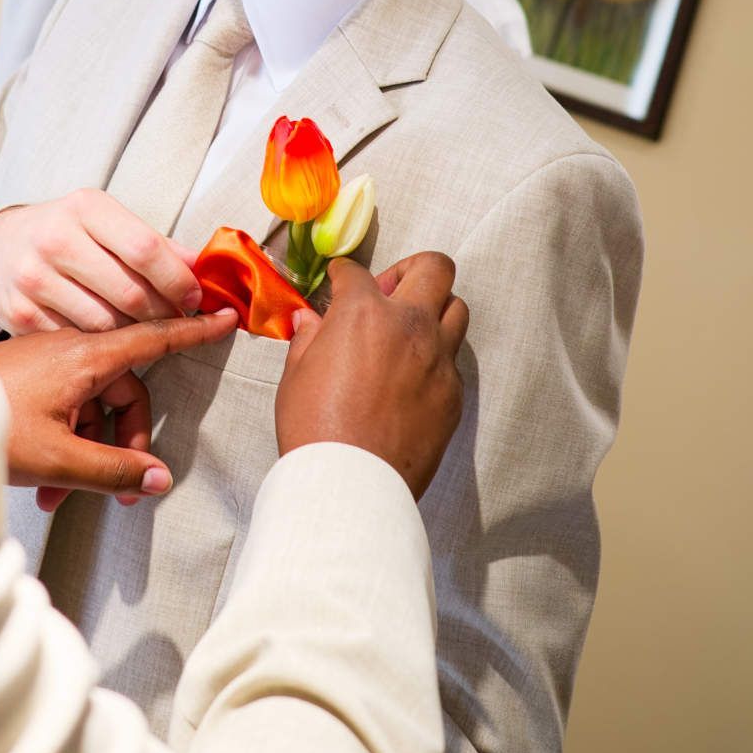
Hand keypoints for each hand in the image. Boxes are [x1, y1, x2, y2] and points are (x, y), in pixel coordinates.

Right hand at [0, 190, 200, 334]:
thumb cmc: (65, 233)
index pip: (145, 249)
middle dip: (163, 313)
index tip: (194, 297)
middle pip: (129, 293)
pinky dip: (100, 347)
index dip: (177, 280)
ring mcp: (34, 279)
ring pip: (106, 324)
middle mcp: (56, 240)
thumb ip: (153, 244)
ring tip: (144, 328)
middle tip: (176, 318)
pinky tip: (108, 340)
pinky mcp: (20, 314)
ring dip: (135, 334)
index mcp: (85, 208)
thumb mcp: (105, 221)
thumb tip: (201, 266)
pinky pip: (77, 342)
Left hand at [0, 309, 238, 510]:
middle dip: (128, 443)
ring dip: (90, 452)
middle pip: (126, 389)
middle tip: (125, 490)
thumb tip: (160, 480)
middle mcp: (72, 349)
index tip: (226, 317)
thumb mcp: (58, 458)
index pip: (155, 337)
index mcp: (87, 356)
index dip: (193, 331)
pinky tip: (44, 486)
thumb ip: (113, 471)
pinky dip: (65, 443)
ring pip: (92, 404)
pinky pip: (66, 406)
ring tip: (63, 499)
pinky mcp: (30, 375)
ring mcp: (49, 361)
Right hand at [276, 252, 467, 499]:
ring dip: (433, 310)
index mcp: (364, 313)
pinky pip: (453, 360)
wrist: (351, 484)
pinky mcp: (453, 394)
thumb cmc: (314, 427)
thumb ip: (309, 338)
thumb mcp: (296, 375)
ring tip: (407, 332)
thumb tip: (311, 320)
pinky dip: (435, 358)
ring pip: (456, 309)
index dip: (343, 274)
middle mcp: (410, 326)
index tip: (340, 280)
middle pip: (435, 268)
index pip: (357, 272)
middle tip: (388, 293)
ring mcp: (438, 360)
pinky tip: (411, 377)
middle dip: (411, 270)